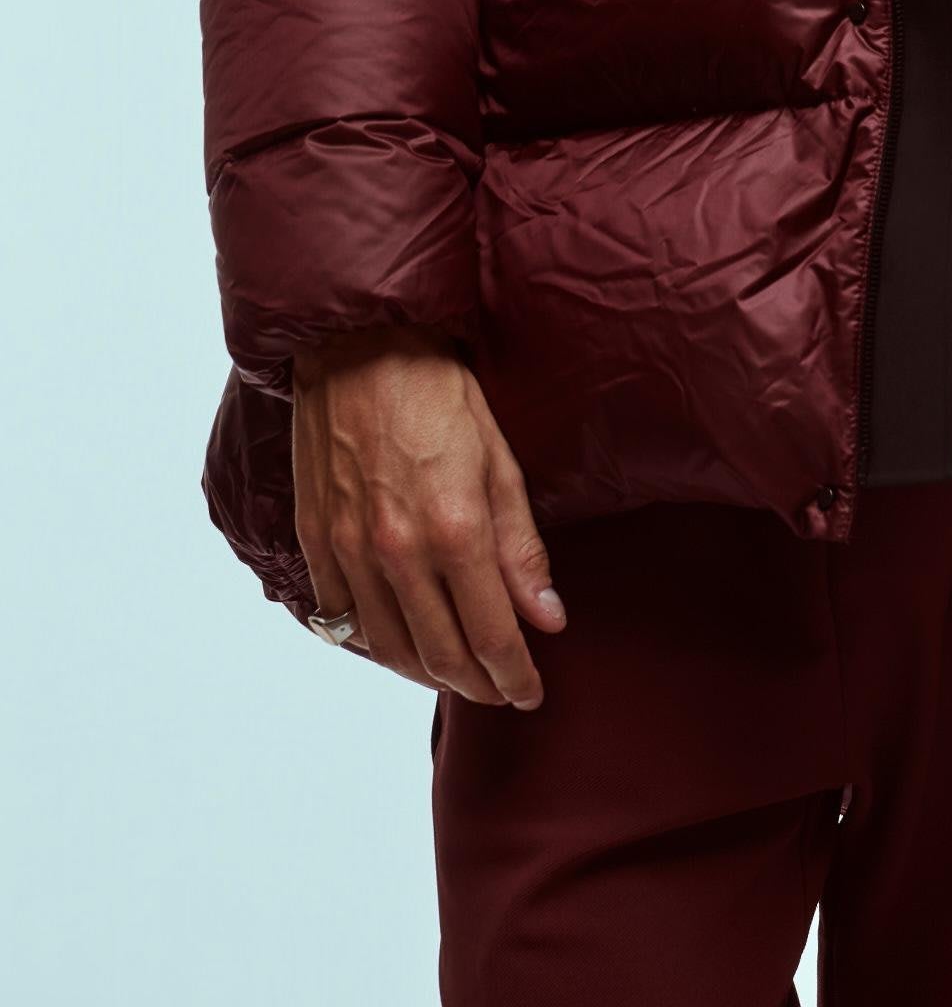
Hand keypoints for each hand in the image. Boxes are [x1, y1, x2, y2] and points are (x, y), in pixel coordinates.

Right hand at [290, 326, 566, 708]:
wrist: (359, 345)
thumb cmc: (439, 392)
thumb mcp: (500, 462)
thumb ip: (521, 549)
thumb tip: (547, 618)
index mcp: (455, 530)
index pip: (492, 635)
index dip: (515, 675)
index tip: (531, 692)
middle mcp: (398, 552)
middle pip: (442, 655)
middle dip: (479, 685)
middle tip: (502, 691)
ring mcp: (350, 551)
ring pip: (390, 649)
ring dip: (427, 674)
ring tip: (457, 676)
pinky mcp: (317, 541)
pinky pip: (342, 619)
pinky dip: (375, 643)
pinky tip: (399, 643)